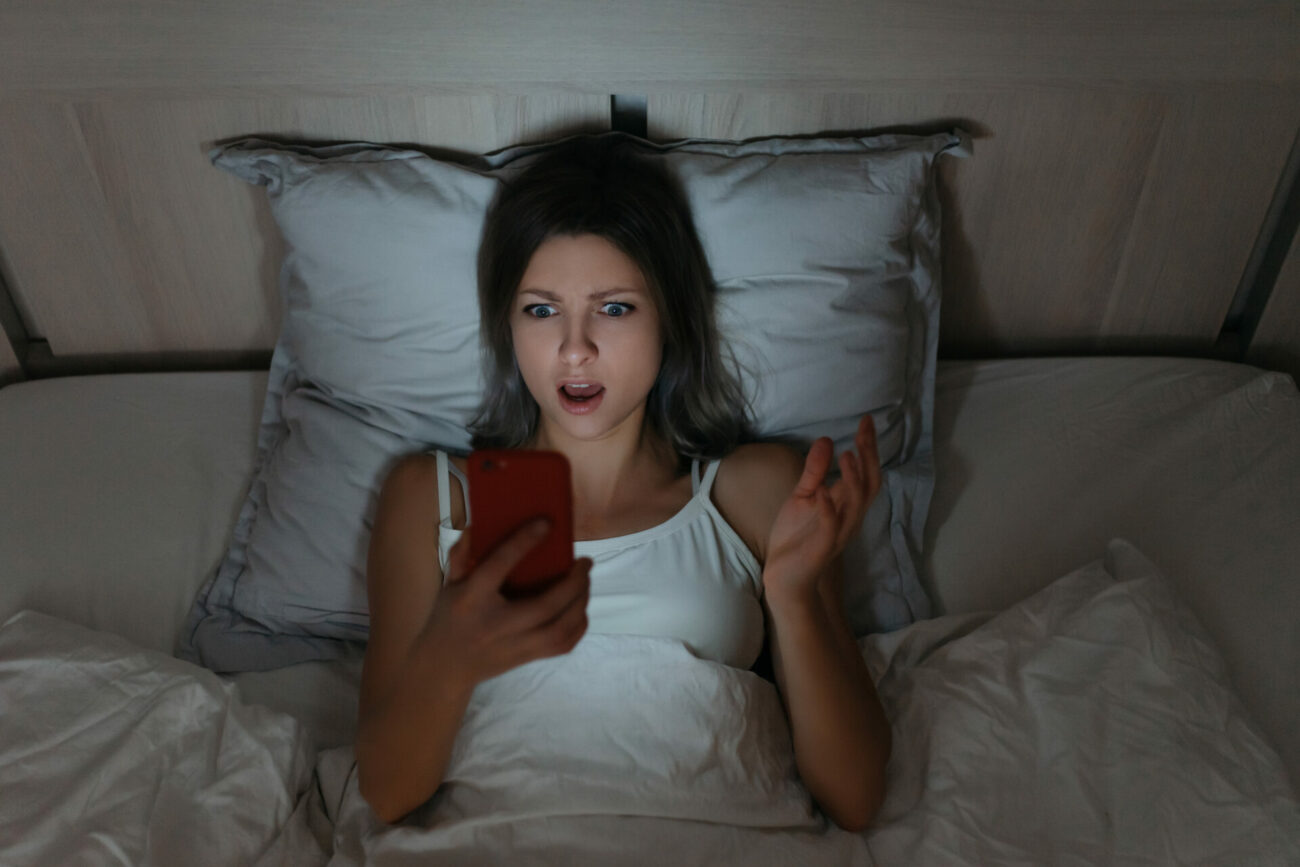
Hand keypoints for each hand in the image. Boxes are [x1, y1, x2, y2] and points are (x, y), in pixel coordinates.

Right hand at [420, 520, 591, 690]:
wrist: (445, 667)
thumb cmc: (449, 618)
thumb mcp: (449, 584)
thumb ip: (463, 555)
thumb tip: (478, 525)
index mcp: (472, 598)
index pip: (498, 566)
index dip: (523, 543)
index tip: (547, 523)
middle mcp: (496, 623)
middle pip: (545, 605)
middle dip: (573, 583)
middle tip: (585, 562)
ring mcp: (514, 645)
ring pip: (560, 629)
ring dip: (580, 603)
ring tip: (585, 582)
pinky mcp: (526, 658)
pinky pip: (562, 646)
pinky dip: (579, 626)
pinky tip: (581, 608)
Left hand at [763, 415, 881, 601]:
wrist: (785, 576)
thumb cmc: (796, 537)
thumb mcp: (803, 496)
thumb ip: (815, 471)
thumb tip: (827, 439)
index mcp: (846, 504)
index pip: (866, 472)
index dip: (868, 447)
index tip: (867, 420)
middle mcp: (849, 517)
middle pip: (870, 485)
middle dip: (869, 457)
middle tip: (865, 430)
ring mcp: (838, 532)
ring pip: (856, 505)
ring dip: (853, 480)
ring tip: (848, 454)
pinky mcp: (823, 547)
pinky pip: (831, 528)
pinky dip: (828, 509)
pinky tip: (822, 491)